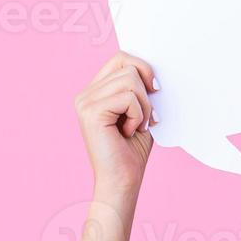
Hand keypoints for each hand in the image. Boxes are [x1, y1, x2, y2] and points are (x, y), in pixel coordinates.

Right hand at [75, 51, 158, 195]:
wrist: (122, 181)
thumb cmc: (132, 151)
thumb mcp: (140, 112)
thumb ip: (140, 89)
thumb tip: (153, 69)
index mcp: (95, 92)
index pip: (120, 58)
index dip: (143, 68)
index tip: (155, 89)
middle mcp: (85, 94)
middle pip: (127, 66)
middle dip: (145, 92)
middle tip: (145, 118)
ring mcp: (85, 102)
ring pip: (130, 80)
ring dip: (143, 106)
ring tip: (135, 126)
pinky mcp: (91, 112)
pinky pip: (128, 98)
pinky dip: (138, 116)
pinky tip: (129, 132)